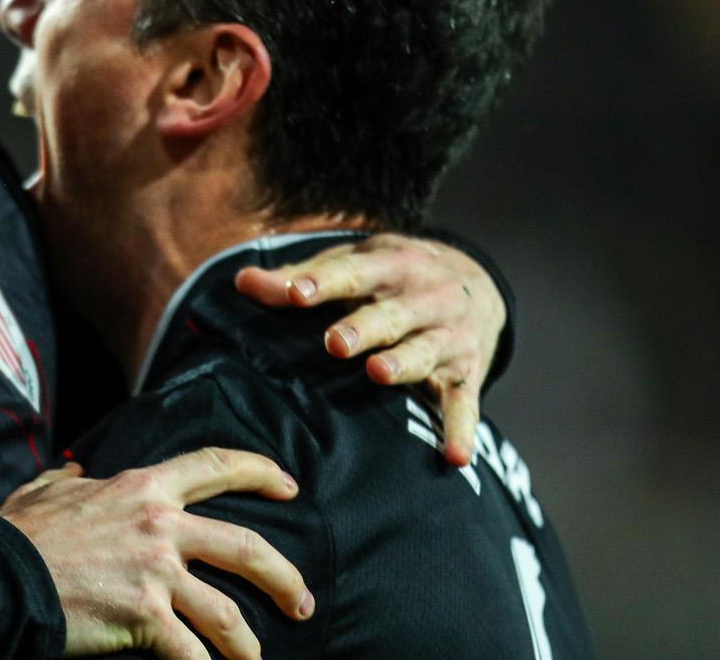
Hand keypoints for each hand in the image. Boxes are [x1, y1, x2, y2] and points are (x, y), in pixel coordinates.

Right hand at [0, 448, 312, 658]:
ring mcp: (156, 573)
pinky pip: (191, 653)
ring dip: (249, 644)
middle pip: (246, 546)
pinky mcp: (145, 617)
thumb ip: (69, 479)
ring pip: (227, 612)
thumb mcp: (47, 491)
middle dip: (284, 577)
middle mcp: (160, 525)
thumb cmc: (19, 536)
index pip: (214, 466)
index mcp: (143, 487)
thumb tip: (76, 471)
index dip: (259, 472)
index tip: (289, 487)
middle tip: (301, 600)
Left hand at [234, 233, 504, 467]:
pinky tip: (453, 457)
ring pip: (425, 351)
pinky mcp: (466, 372)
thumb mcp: (354, 262)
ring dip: (404, 363)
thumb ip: (299, 277)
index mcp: (393, 264)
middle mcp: (427, 297)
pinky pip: (463, 403)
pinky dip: (460, 429)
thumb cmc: (392, 276)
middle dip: (365, 327)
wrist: (478, 281)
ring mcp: (450, 336)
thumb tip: (240, 283)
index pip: (354, 272)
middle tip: (334, 343)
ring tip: (379, 374)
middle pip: (392, 314)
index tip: (296, 294)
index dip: (324, 282)